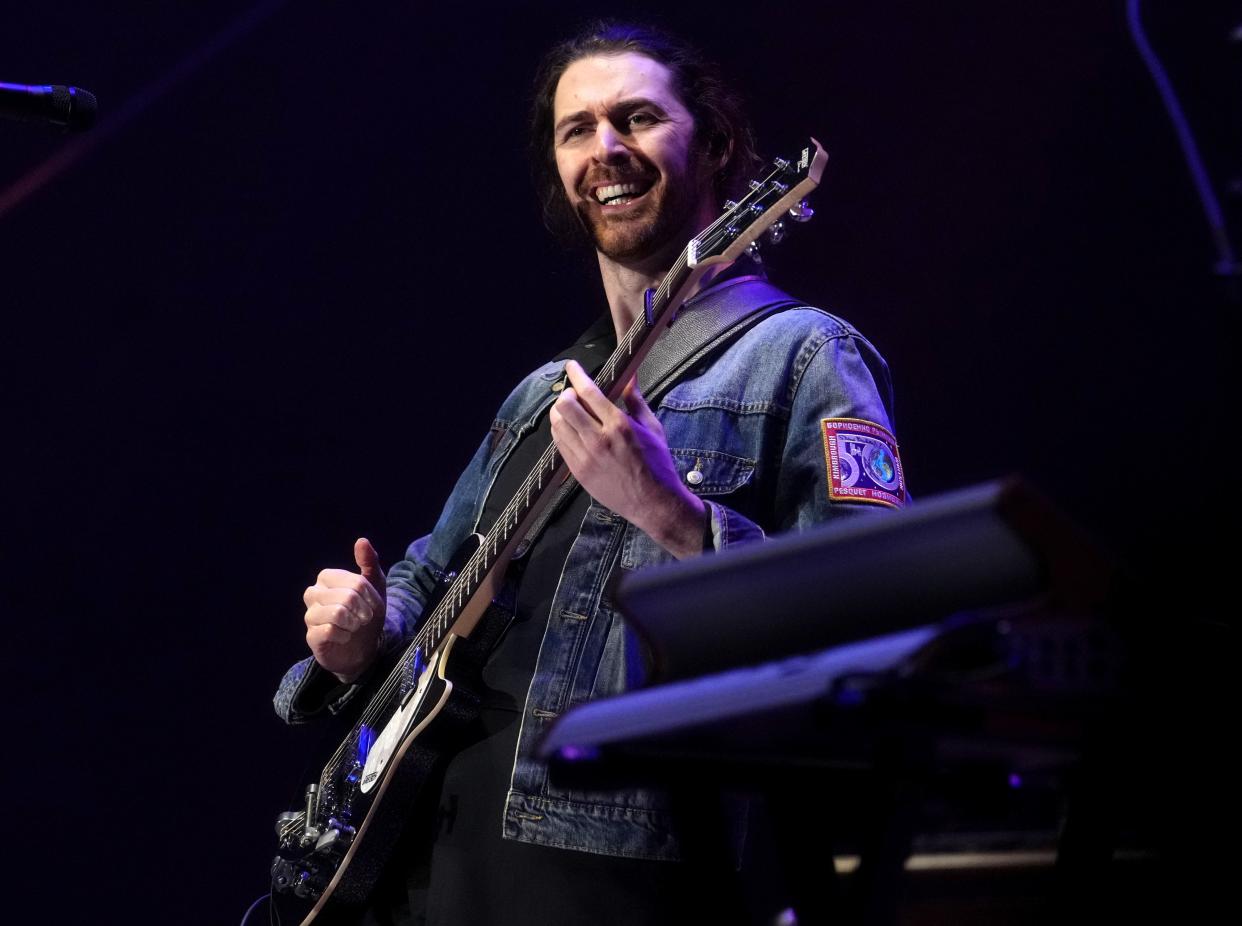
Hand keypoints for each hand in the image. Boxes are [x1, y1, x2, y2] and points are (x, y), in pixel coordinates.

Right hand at [303, 537, 386, 682]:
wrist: (363, 646)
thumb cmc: (365, 613)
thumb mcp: (374, 586)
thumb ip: (369, 562)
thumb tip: (361, 541)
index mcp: (327, 578)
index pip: (354, 582)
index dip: (369, 596)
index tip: (373, 605)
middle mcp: (313, 594)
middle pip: (347, 597)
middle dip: (363, 611)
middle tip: (364, 618)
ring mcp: (310, 616)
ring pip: (337, 614)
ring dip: (354, 623)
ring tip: (354, 627)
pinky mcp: (311, 637)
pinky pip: (329, 631)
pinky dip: (344, 636)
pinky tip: (345, 637)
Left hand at [550, 360, 706, 558]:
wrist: (654, 503)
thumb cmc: (657, 463)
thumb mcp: (652, 427)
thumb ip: (635, 400)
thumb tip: (630, 376)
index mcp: (619, 425)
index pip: (588, 392)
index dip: (576, 375)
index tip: (571, 366)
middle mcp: (599, 439)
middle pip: (565, 406)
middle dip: (566, 394)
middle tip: (574, 394)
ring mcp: (586, 457)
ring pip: (557, 425)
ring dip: (561, 412)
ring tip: (571, 411)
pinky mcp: (578, 472)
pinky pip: (560, 444)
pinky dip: (561, 431)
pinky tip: (571, 429)